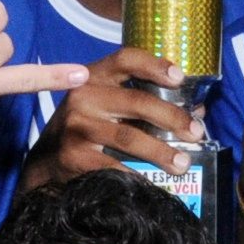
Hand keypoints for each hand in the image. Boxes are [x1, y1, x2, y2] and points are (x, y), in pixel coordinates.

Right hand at [43, 48, 200, 176]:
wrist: (46, 160)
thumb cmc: (86, 126)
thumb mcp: (107, 105)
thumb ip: (145, 102)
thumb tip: (197, 111)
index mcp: (94, 77)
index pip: (126, 59)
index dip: (155, 65)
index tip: (180, 77)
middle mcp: (83, 97)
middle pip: (137, 101)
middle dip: (172, 117)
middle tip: (195, 133)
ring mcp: (77, 127)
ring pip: (128, 137)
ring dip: (161, 152)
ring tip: (182, 163)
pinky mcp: (75, 156)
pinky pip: (114, 167)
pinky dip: (138, 176)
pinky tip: (155, 184)